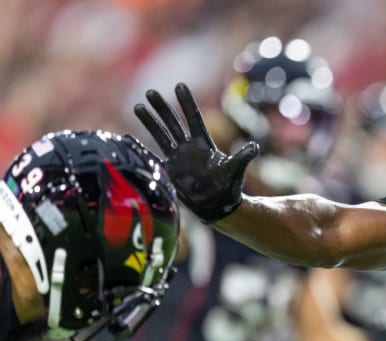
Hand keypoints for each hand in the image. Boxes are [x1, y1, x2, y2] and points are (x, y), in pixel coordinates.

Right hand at [134, 82, 258, 223]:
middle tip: (150, 91)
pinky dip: (139, 148)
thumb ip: (242, 157)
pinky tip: (127, 137)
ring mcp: (177, 158)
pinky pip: (151, 157)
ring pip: (160, 135)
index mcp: (203, 144)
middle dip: (162, 108)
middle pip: (173, 123)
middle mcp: (188, 148)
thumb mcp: (235, 170)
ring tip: (138, 106)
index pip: (193, 118)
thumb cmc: (229, 187)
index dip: (187, 103)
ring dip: (149, 121)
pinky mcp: (168, 171)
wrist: (218, 205)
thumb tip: (255, 147)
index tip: (179, 85)